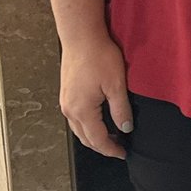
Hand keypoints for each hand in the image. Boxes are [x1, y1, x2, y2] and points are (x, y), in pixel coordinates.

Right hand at [59, 33, 132, 157]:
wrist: (81, 37)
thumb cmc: (99, 57)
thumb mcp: (116, 85)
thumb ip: (121, 110)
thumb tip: (126, 128)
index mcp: (82, 111)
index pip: (97, 140)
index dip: (111, 149)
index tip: (123, 153)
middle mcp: (69, 110)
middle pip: (85, 138)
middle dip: (102, 146)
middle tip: (119, 147)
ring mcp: (65, 102)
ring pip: (79, 129)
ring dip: (94, 136)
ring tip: (112, 136)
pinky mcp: (66, 94)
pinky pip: (76, 118)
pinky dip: (87, 125)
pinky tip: (99, 119)